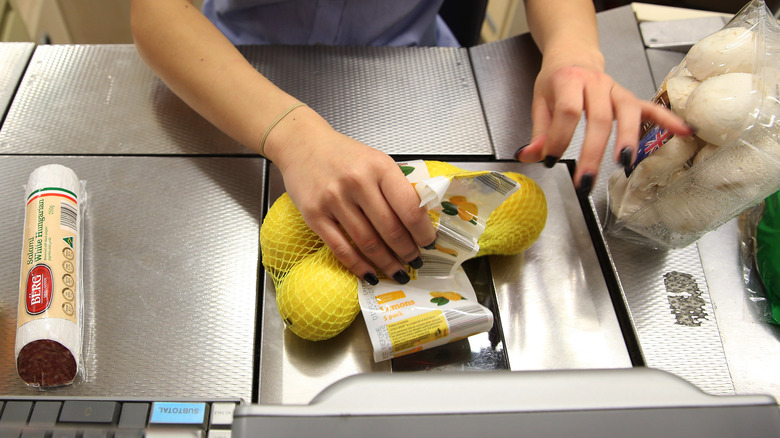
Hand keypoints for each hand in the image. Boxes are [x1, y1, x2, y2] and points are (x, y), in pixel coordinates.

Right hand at [268, 114, 435, 284]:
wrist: (302, 144)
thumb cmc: (344, 155)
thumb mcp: (376, 161)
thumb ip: (396, 187)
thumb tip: (419, 223)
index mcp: (379, 167)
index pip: (410, 208)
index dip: (423, 232)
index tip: (429, 243)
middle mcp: (357, 182)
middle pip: (390, 229)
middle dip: (407, 251)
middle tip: (415, 261)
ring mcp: (333, 200)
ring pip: (368, 242)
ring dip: (387, 262)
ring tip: (398, 271)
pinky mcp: (314, 215)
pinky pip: (341, 248)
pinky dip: (359, 266)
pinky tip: (371, 274)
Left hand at [516, 56, 692, 192]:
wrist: (573, 55)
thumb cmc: (556, 80)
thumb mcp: (539, 102)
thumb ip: (538, 132)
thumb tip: (530, 156)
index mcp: (569, 81)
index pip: (568, 112)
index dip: (559, 138)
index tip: (551, 160)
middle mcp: (595, 83)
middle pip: (599, 118)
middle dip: (593, 152)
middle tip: (585, 180)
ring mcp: (616, 90)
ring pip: (627, 113)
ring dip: (628, 139)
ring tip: (624, 163)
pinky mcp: (629, 98)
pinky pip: (651, 108)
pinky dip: (668, 119)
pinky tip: (683, 132)